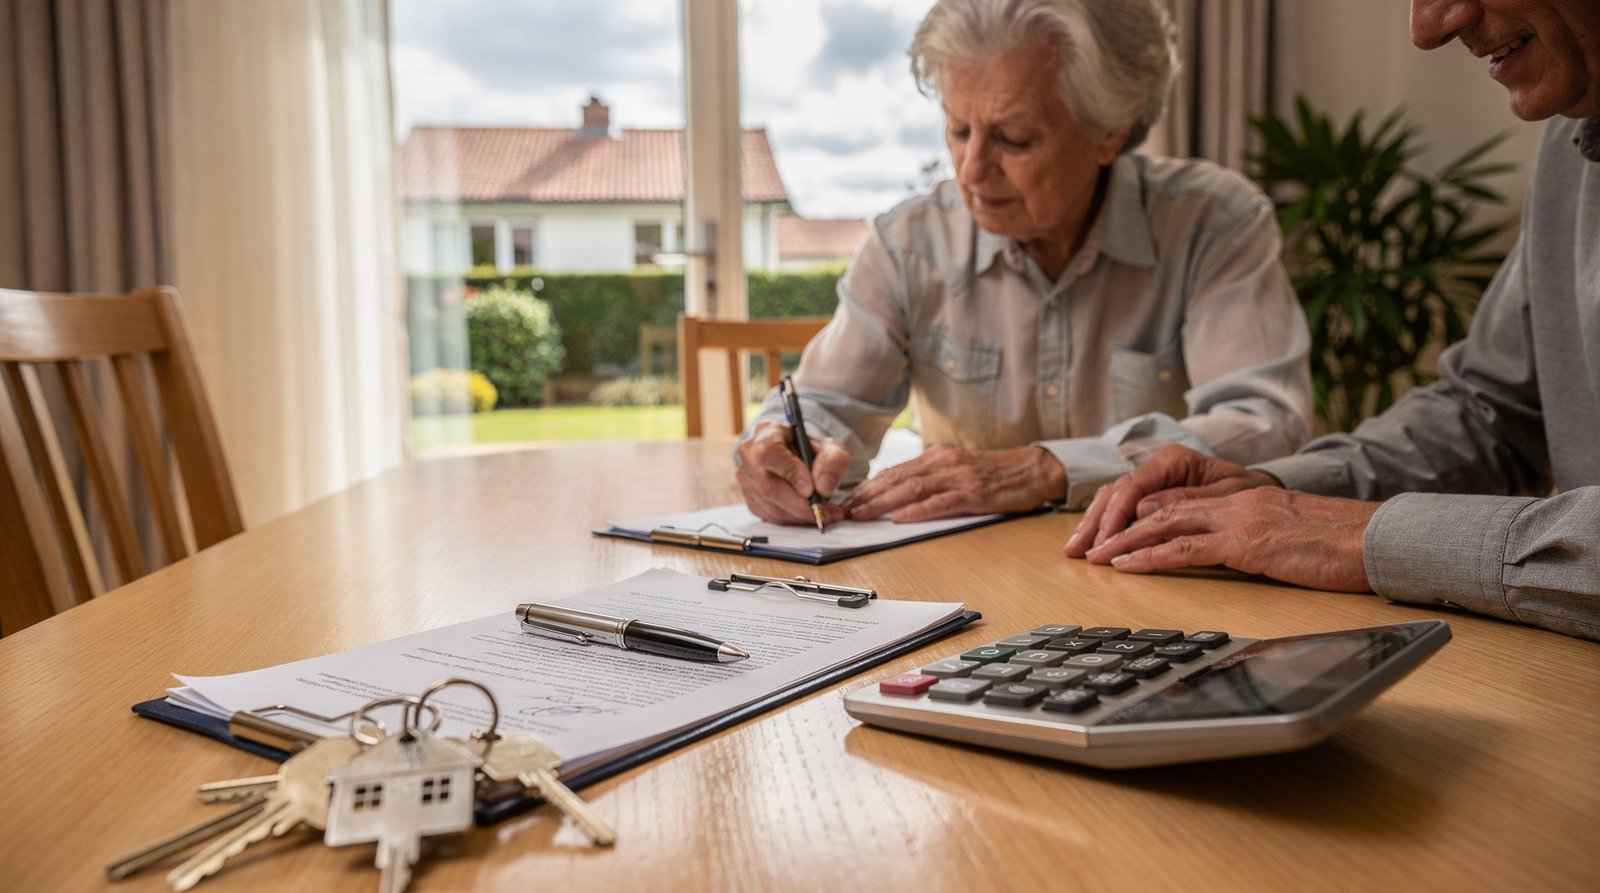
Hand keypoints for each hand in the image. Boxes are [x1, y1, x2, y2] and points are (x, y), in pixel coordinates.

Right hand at [735, 420, 850, 525]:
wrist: (799, 458)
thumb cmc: (811, 450)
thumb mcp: (830, 448)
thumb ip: (833, 462)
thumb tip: (823, 487)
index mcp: (767, 432)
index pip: (769, 451)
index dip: (789, 472)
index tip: (810, 489)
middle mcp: (749, 454)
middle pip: (768, 486)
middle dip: (800, 504)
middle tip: (825, 510)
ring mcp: (746, 478)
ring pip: (769, 505)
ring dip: (799, 515)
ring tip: (823, 513)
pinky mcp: (750, 498)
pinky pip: (770, 516)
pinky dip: (793, 520)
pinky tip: (808, 515)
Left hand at [839, 444, 1065, 522]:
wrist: (1034, 469)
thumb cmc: (994, 474)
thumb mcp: (956, 471)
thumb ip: (929, 481)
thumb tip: (896, 501)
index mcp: (935, 458)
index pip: (893, 473)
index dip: (866, 487)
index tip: (845, 501)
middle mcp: (943, 462)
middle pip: (896, 479)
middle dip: (865, 496)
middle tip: (842, 511)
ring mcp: (958, 476)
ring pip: (912, 489)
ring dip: (882, 503)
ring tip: (860, 514)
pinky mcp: (974, 492)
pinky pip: (942, 502)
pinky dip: (919, 510)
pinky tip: (901, 517)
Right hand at [1064, 444, 1280, 557]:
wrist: (1262, 492)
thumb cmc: (1250, 494)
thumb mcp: (1227, 496)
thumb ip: (1185, 501)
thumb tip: (1144, 510)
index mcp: (1174, 460)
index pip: (1133, 486)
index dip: (1116, 517)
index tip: (1107, 542)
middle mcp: (1157, 466)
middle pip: (1116, 493)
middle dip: (1096, 524)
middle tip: (1082, 552)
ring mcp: (1151, 479)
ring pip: (1111, 499)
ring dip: (1092, 526)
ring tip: (1075, 550)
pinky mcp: (1149, 495)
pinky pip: (1119, 507)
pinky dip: (1103, 525)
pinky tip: (1090, 541)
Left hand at [1083, 488, 1379, 592]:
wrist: (1376, 538)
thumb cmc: (1345, 542)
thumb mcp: (1293, 530)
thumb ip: (1260, 530)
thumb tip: (1242, 547)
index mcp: (1246, 496)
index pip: (1182, 499)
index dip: (1145, 513)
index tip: (1117, 526)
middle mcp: (1236, 500)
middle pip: (1163, 508)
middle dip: (1123, 525)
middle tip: (1092, 543)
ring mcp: (1238, 520)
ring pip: (1164, 525)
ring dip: (1124, 541)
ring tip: (1096, 557)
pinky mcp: (1246, 544)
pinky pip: (1185, 549)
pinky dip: (1149, 557)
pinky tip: (1126, 567)